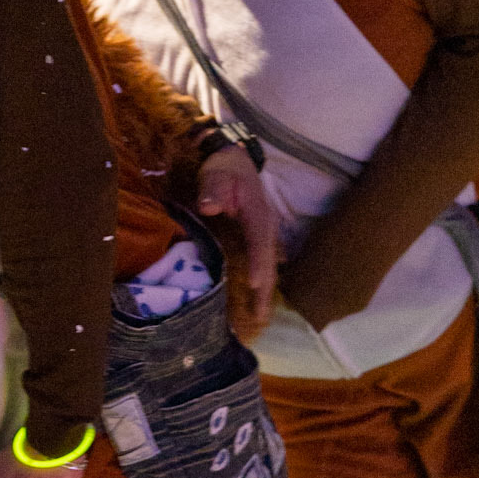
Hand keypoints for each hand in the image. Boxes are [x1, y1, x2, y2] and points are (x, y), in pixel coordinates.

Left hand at [196, 148, 278, 342]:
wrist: (234, 160)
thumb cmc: (224, 169)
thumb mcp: (217, 173)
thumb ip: (213, 189)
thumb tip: (209, 205)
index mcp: (258, 214)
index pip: (259, 241)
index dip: (258, 262)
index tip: (254, 283)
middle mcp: (267, 228)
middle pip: (269, 262)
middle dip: (265, 289)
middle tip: (260, 317)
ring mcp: (264, 234)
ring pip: (268, 266)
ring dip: (264, 290)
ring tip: (259, 317)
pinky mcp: (258, 238)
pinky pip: (262, 263)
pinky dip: (260, 281)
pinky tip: (255, 299)